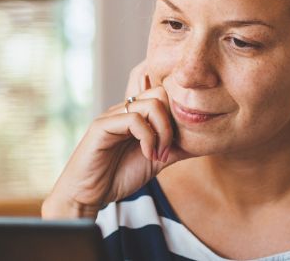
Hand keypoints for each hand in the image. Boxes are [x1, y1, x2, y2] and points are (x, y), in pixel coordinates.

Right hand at [42, 61, 190, 218]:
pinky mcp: (102, 126)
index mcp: (136, 114)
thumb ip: (174, 147)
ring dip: (163, 132)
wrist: (89, 195)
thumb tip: (200, 140)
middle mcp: (124, 110)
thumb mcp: (156, 160)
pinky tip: (147, 155)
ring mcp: (113, 115)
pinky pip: (133, 119)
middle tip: (169, 150)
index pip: (165, 95)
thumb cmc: (118, 176)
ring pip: (151, 104)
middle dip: (172, 123)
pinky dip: (148, 138)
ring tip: (158, 155)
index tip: (178, 144)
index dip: (178, 117)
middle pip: (161, 93)